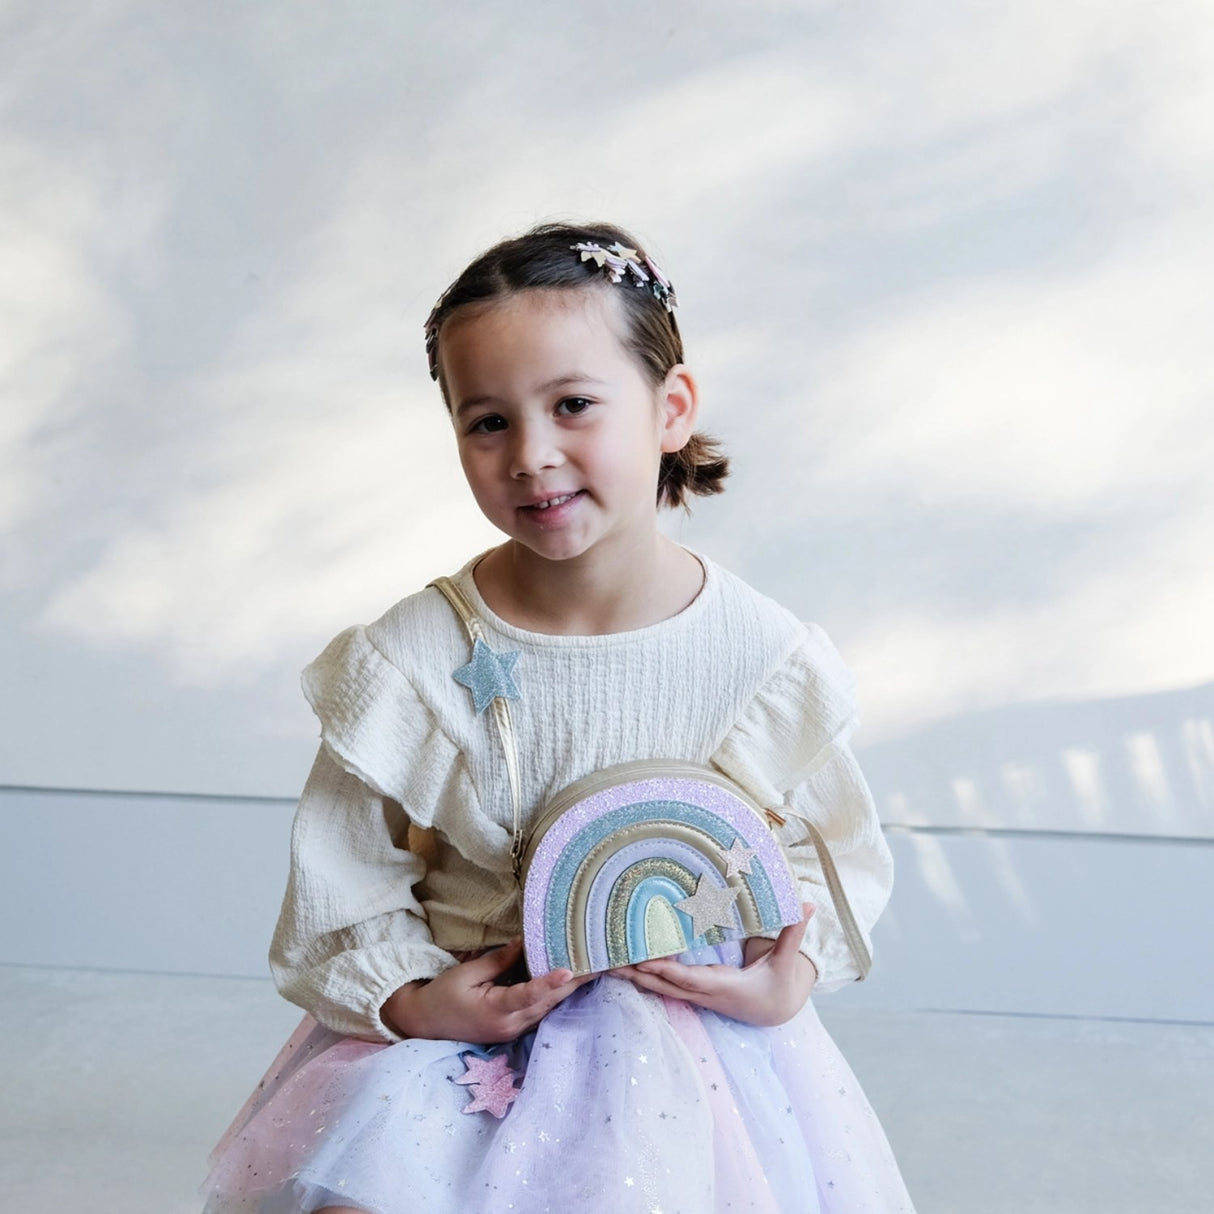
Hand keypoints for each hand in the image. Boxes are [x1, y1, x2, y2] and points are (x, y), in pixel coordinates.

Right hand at [380, 938, 591, 1043]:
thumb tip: (525, 944)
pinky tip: (570, 980)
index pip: (528, 994)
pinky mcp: (514, 1028)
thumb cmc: (443, 995)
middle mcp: (510, 1024)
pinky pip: (540, 1010)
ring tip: (593, 967)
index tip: (569, 969)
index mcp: (495, 1010)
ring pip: (548, 1007)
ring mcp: (513, 1030)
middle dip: (574, 982)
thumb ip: (497, 960)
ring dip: (569, 988)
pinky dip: (555, 994)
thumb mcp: (467, 973)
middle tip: (598, 962)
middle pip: (548, 1001)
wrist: (426, 1022)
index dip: (549, 982)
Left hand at [617, 904, 817, 1026]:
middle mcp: (705, 994)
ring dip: (632, 977)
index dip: (668, 971)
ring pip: (659, 988)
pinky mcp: (691, 991)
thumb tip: (807, 905)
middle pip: (665, 987)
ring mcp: (696, 995)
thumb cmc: (779, 982)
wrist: (775, 1010)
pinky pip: (662, 984)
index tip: (645, 963)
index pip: (691, 979)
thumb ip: (793, 932)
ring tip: (603, 965)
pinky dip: (642, 976)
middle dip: (637, 976)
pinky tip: (622, 966)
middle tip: (608, 964)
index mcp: (725, 987)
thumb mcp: (786, 960)